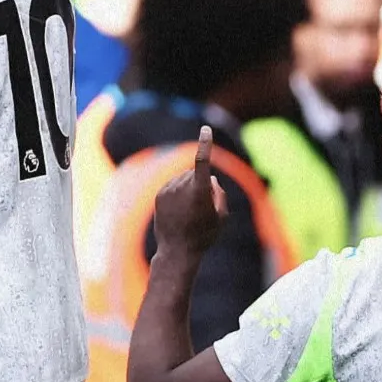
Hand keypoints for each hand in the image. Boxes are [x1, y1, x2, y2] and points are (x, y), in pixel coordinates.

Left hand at [153, 126, 228, 256]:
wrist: (176, 251)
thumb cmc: (203, 236)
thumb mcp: (221, 217)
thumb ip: (220, 194)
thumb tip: (210, 179)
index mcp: (199, 191)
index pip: (202, 161)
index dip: (205, 144)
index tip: (206, 130)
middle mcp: (181, 187)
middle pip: (196, 174)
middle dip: (201, 184)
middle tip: (202, 209)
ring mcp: (168, 190)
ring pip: (184, 179)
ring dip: (189, 189)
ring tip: (189, 213)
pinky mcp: (159, 195)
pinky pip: (173, 186)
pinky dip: (178, 193)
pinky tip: (179, 212)